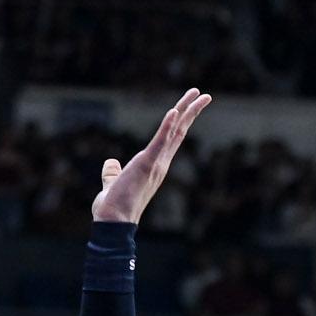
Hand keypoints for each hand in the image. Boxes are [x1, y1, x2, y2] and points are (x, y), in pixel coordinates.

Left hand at [91, 87, 210, 222]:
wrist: (113, 222)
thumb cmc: (114, 207)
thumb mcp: (113, 183)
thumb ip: (112, 173)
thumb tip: (110, 164)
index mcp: (154, 166)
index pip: (171, 139)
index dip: (181, 122)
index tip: (188, 107)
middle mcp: (160, 163)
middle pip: (179, 131)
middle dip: (191, 111)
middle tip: (204, 95)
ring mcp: (156, 163)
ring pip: (175, 132)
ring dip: (186, 111)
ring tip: (198, 94)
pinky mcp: (146, 164)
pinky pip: (159, 142)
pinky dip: (167, 126)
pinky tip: (174, 111)